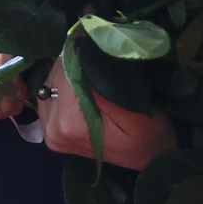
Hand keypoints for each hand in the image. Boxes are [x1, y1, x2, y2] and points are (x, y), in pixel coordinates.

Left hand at [36, 59, 176, 169]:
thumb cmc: (149, 137)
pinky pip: (52, 97)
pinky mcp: (53, 131)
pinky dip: (66, 87)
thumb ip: (105, 92)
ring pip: (51, 85)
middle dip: (74, 64)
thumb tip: (81, 61)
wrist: (152, 160)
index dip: (80, 55)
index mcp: (68, 124)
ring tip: (93, 72)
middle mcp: (52, 129)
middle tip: (96, 56)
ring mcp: (50, 132)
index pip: (63, 74)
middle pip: (54, 78)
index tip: (95, 43)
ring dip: (69, 75)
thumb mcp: (136, 114)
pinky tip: (84, 86)